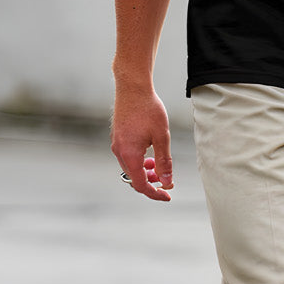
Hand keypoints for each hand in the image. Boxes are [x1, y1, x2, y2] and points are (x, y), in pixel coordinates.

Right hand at [111, 86, 173, 201]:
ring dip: (145, 171)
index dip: (155, 193)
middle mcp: (119, 152)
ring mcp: (116, 144)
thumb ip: (164, 162)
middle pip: (133, 178)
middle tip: (166, 180)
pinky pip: (127, 157)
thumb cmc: (149, 109)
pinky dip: (139, 161)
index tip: (168, 195)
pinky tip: (149, 153)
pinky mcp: (117, 137)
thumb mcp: (162, 137)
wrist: (133, 87)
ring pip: (130, 168)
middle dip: (150, 183)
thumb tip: (167, 182)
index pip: (140, 184)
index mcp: (129, 155)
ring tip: (158, 166)